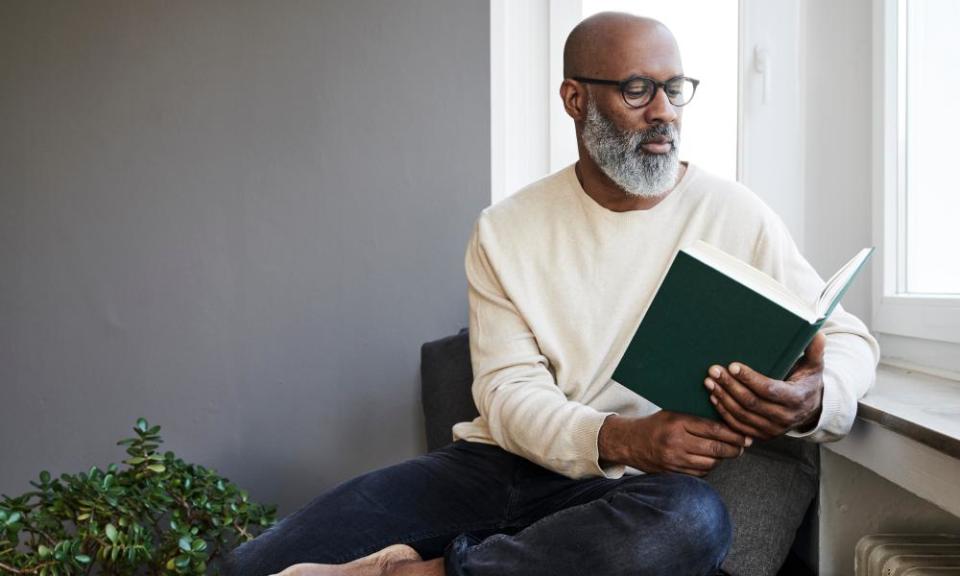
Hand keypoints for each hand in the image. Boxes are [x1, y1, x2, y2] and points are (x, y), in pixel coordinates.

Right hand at [598, 411, 750, 476]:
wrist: (629, 442)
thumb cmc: (655, 425)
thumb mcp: (673, 413)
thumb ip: (696, 417)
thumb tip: (727, 422)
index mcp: (677, 423)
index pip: (713, 429)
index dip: (733, 434)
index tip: (745, 435)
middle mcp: (676, 442)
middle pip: (715, 449)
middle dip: (734, 448)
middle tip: (743, 445)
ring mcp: (674, 460)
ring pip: (710, 463)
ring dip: (722, 458)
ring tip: (728, 451)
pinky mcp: (673, 472)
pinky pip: (700, 473)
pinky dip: (709, 467)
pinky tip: (711, 460)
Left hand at [704, 332, 825, 439]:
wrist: (811, 408)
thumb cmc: (807, 381)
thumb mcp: (814, 365)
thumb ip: (815, 350)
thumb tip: (817, 333)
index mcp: (796, 399)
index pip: (769, 390)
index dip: (750, 379)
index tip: (733, 366)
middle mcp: (784, 417)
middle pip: (751, 403)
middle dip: (730, 386)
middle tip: (714, 370)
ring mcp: (773, 429)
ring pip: (742, 415)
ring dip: (723, 398)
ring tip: (710, 382)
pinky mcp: (762, 435)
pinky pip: (739, 426)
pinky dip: (724, 412)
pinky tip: (714, 398)